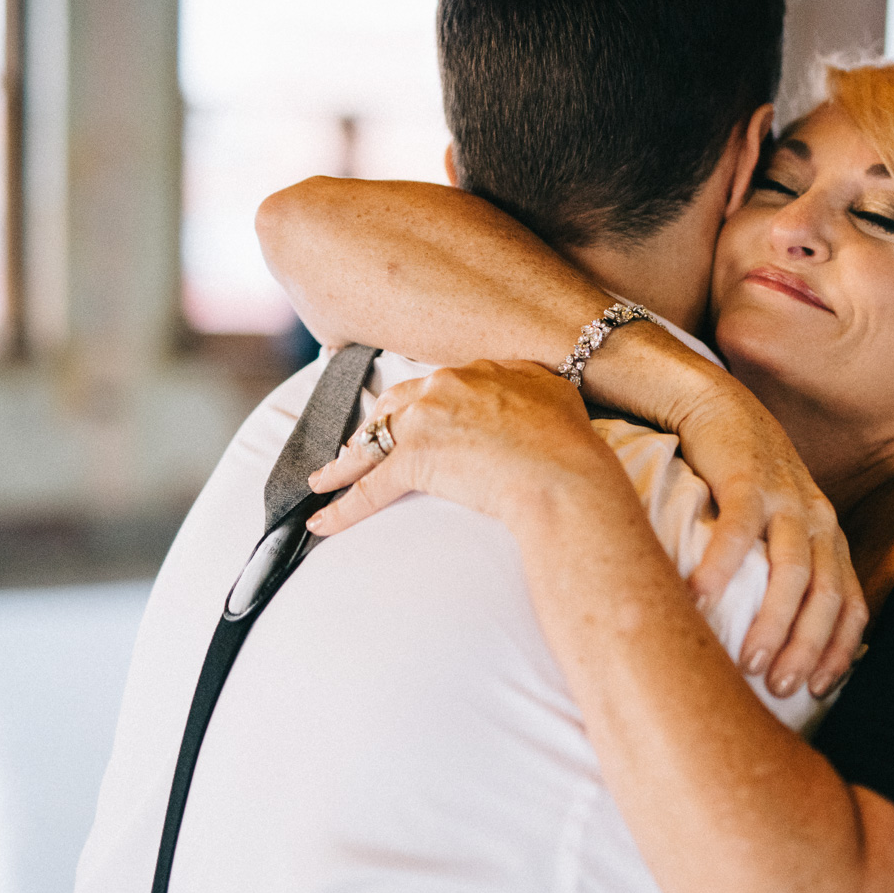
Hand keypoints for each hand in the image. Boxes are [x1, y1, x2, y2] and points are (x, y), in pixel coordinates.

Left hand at [305, 360, 615, 536]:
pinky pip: (370, 486)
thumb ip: (532, 391)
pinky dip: (342, 507)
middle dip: (374, 427)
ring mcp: (427, 420)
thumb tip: (529, 400)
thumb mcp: (557, 397)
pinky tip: (322, 522)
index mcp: (483, 370)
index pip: (437, 387)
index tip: (411, 420)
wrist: (565, 474)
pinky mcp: (415, 459)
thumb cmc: (572, 446)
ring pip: (372, 442)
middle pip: (395, 405)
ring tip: (322, 481)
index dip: (419, 406)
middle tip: (359, 446)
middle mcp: (449, 385)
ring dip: (342, 465)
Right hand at [672, 378, 866, 698]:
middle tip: (782, 688)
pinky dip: (721, 570)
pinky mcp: (745, 477)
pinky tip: (700, 602)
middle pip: (826, 594)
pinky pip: (739, 532)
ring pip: (792, 571)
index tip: (817, 691)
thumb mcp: (775, 521)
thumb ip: (781, 568)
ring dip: (773, 622)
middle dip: (808, 647)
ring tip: (750, 662)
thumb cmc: (737, 472)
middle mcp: (816, 517)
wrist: (710, 400)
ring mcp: (784, 496)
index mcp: (828, 533)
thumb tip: (772, 640)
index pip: (851, 603)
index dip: (840, 651)